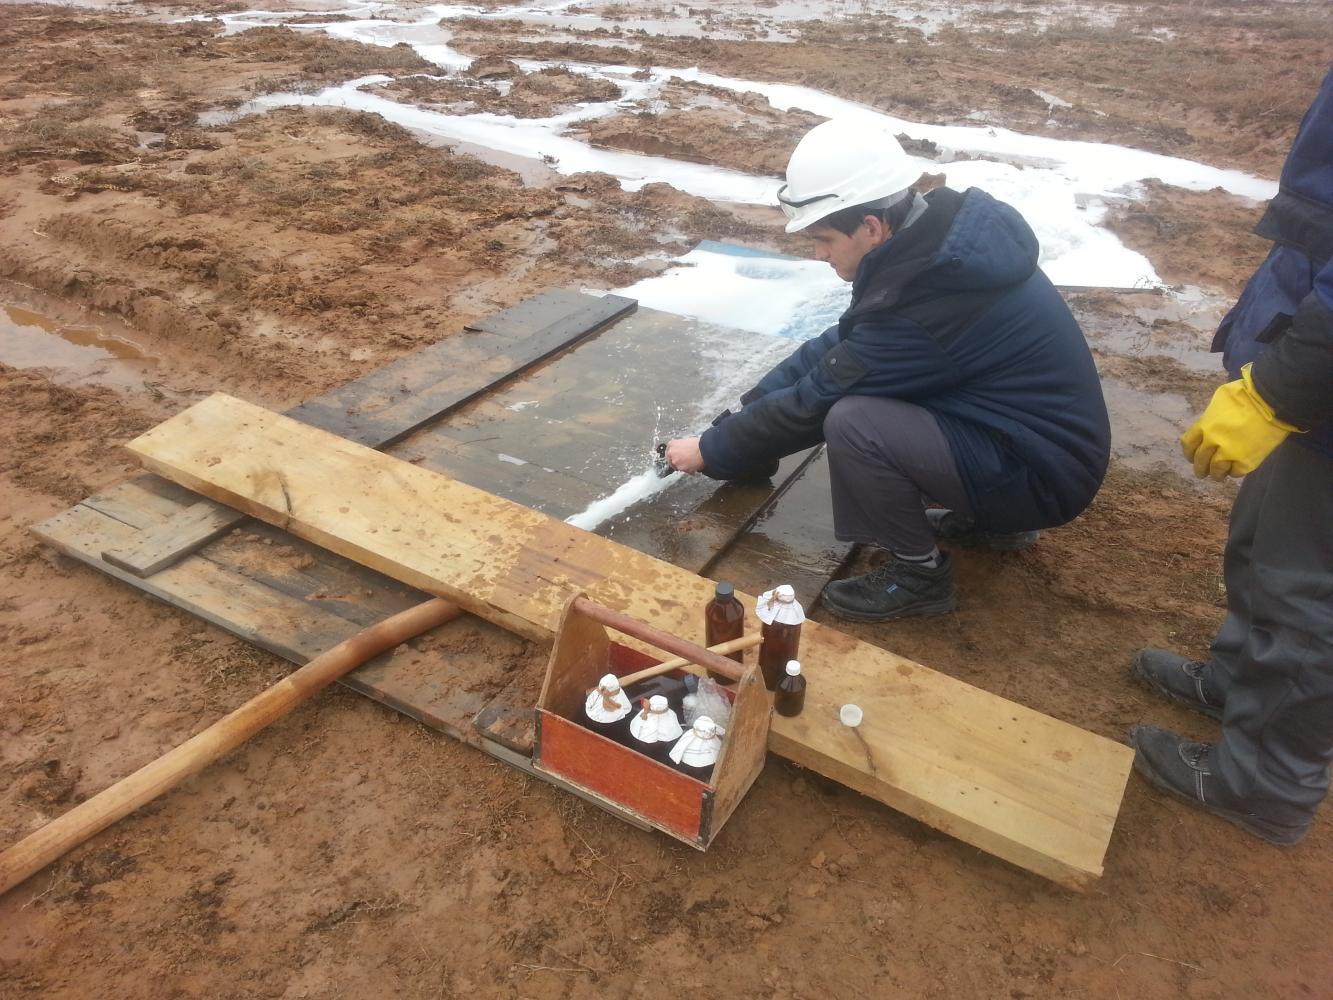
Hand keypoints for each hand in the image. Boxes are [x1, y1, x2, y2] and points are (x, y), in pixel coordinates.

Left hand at [665, 437, 704, 473]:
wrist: (704, 450)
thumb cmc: (698, 444)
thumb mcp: (686, 442)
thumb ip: (681, 447)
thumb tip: (682, 451)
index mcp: (672, 444)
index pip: (668, 452)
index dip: (673, 456)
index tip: (675, 458)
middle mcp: (671, 453)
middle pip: (672, 461)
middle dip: (678, 462)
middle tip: (686, 461)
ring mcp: (675, 461)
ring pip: (678, 467)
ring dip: (685, 466)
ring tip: (693, 462)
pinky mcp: (681, 468)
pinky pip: (685, 471)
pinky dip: (690, 470)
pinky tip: (695, 465)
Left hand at [1180, 364, 1299, 479]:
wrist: (1273, 402)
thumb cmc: (1247, 394)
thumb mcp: (1221, 399)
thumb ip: (1212, 414)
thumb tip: (1210, 422)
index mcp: (1204, 426)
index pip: (1188, 445)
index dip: (1189, 453)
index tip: (1192, 458)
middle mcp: (1213, 442)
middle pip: (1200, 460)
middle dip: (1200, 468)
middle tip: (1202, 472)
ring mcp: (1229, 453)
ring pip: (1216, 470)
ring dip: (1215, 474)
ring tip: (1218, 476)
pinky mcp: (1246, 462)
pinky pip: (1235, 473)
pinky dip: (1233, 472)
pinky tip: (1235, 470)